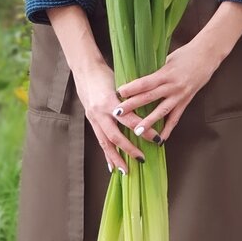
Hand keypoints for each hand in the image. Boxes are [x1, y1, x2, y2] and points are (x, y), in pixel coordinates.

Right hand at [72, 57, 161, 173]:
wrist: (84, 68)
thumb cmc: (106, 73)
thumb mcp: (120, 82)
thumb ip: (132, 97)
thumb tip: (149, 107)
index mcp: (109, 101)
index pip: (130, 120)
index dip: (144, 130)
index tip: (157, 138)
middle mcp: (100, 112)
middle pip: (116, 136)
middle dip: (129, 149)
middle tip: (142, 159)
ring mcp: (93, 117)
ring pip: (105, 142)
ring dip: (115, 158)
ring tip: (125, 171)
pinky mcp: (90, 119)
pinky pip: (99, 140)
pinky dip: (106, 154)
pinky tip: (111, 166)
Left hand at [114, 38, 216, 141]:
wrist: (208, 55)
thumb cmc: (186, 53)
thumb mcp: (168, 59)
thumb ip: (156, 72)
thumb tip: (140, 80)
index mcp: (166, 73)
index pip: (146, 82)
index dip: (132, 88)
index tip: (118, 93)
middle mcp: (172, 85)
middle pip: (150, 97)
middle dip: (133, 105)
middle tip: (118, 113)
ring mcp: (180, 95)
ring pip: (162, 111)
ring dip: (149, 122)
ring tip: (137, 131)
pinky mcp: (186, 101)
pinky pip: (175, 118)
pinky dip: (168, 129)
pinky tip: (160, 140)